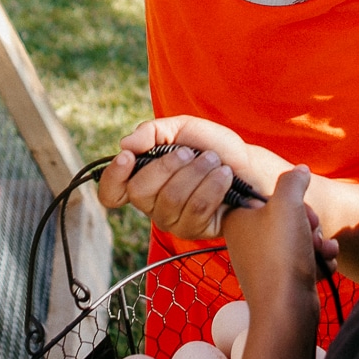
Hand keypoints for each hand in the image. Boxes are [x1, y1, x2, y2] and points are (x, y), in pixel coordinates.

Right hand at [97, 117, 262, 238]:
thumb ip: (152, 131)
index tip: (129, 157)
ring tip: (214, 161)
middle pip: (140, 192)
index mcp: (142, 177)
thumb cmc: (212, 146)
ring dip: (196, 173)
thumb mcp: (182, 128)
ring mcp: (171, 220)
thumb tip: (125, 144)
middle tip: (191, 152)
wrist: (247, 164)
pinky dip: (212, 186)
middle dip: (168, 166)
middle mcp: (151, 203)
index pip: (111, 191)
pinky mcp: (194, 230)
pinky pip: (196, 209)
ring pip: (171, 200)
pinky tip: (224, 176)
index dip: (112, 177)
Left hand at [223, 166, 337, 324]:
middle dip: (309, 222)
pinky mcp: (281, 278)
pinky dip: (317, 260)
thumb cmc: (280, 255)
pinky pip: (303, 259)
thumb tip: (300, 170)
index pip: (265, 194)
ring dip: (318, 241)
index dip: (288, 199)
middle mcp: (247, 240)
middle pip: (286, 216)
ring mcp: (264, 261)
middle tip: (310, 231)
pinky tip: (324, 264)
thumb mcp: (287, 204)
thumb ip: (293, 180)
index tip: (296, 208)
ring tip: (320, 250)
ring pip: (299, 237)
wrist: (287, 309)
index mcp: (237, 219)